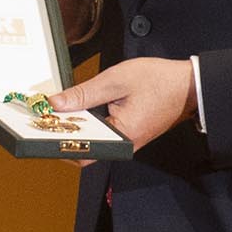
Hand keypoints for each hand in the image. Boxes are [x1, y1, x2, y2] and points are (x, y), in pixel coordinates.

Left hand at [54, 57, 193, 147]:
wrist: (190, 85)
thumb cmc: (159, 81)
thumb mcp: (116, 81)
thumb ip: (83, 94)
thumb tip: (56, 104)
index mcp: (121, 135)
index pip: (81, 150)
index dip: (57, 141)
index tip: (41, 127)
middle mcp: (124, 145)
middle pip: (84, 148)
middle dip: (62, 133)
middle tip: (45, 117)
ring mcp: (127, 141)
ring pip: (93, 141)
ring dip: (75, 127)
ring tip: (58, 111)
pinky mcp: (129, 134)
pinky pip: (103, 134)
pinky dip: (89, 124)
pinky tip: (78, 109)